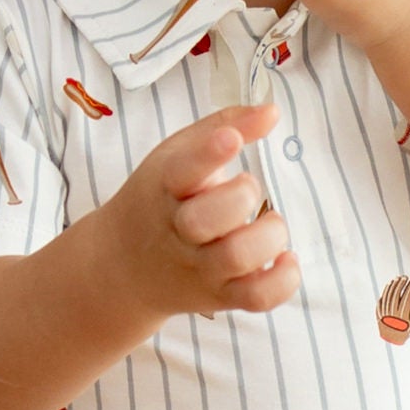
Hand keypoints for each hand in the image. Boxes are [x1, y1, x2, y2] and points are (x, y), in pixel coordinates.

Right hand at [97, 100, 300, 317]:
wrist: (123, 266)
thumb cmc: (162, 198)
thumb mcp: (177, 156)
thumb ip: (225, 126)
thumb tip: (272, 111)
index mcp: (165, 187)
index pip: (182, 170)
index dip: (208, 154)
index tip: (230, 139)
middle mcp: (178, 230)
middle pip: (207, 219)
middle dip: (240, 197)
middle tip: (247, 187)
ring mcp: (199, 268)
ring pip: (238, 257)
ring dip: (269, 236)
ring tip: (271, 224)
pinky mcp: (220, 296)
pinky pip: (257, 297)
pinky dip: (283, 280)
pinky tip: (285, 259)